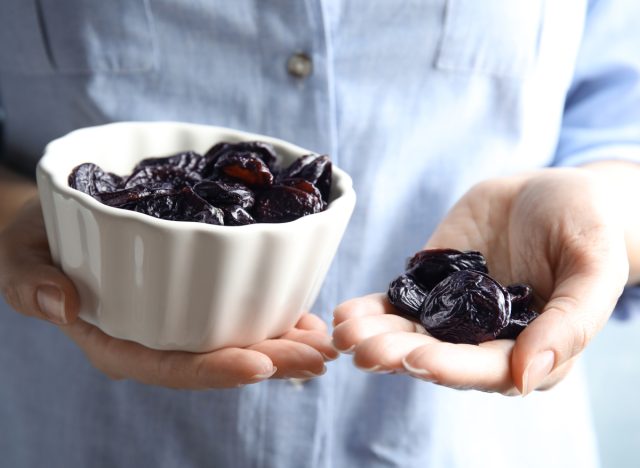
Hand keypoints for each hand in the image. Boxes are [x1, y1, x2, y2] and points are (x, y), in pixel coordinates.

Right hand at [0, 200, 336, 388]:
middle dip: (271, 360)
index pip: (169, 366)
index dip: (215, 369)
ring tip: (324, 339)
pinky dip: (272, 313)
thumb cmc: (36, 244)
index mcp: (117, 340)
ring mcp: (177, 318)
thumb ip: (29, 281)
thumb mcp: (19, 256)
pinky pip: (236, 311)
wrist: (54, 226)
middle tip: (319, 354)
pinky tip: (304, 312)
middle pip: (216, 358)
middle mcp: (155, 336)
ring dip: (283, 341)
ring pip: (234, 338)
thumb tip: (61, 300)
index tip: (261, 363)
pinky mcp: (194, 294)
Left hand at [333, 168, 627, 395]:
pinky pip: (398, 303)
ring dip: (376, 337)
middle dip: (399, 354)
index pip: (488, 369)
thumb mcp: (594, 268)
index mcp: (531, 348)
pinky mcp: (432, 285)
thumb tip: (528, 378)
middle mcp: (486, 339)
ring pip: (410, 334)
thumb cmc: (587, 227)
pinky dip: (372, 310)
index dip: (452, 367)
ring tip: (344, 332)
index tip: (418, 360)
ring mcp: (454, 312)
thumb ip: (570, 323)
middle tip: (364, 351)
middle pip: (439, 356)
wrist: (552, 192)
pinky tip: (346, 313)